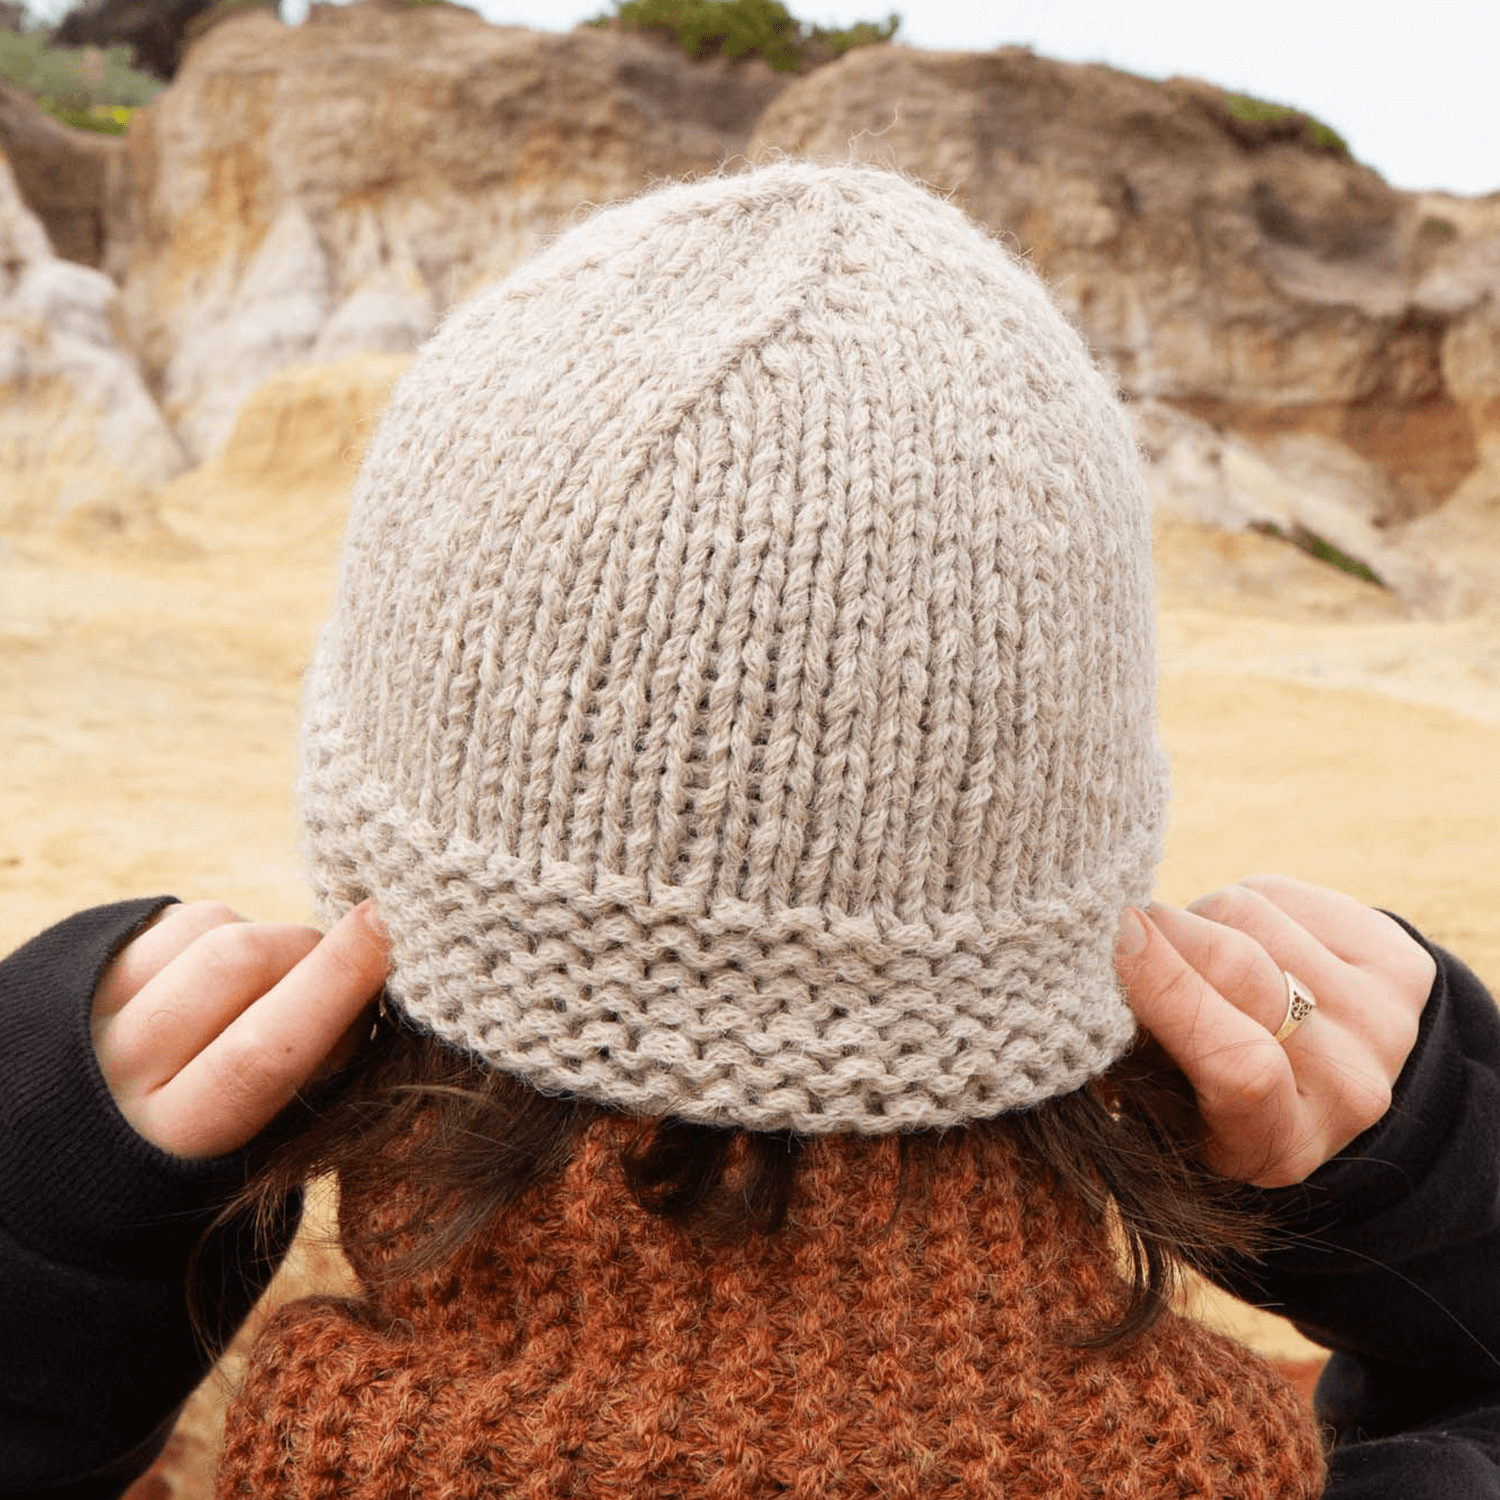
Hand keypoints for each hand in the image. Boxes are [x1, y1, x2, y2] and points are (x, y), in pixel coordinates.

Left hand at [91, 899, 389, 1159]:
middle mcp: (112, 1070)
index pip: (263, 1052)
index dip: (333, 983)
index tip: (386, 929)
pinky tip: (226, 974)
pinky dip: (226, 931)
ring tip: (276, 986)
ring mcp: (87, 1009)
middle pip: (237, 964)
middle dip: (314, 952)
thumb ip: (314, 1080)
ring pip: (209, 926)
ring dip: (271, 939)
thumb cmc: (200, 1162)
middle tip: (347, 974)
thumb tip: (374, 982)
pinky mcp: (75, 964)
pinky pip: (179, 916)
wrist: (67, 1161)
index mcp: (169, 1143)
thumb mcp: (260, 1152)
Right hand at [1115, 874, 1434, 1187]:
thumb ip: (1134, 1049)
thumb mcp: (1166, 1102)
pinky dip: (1240, 904)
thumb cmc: (1208, 1091)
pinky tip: (1244, 938)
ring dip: (1197, 918)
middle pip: (1242, 972)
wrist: (1326, 1073)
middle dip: (1164, 931)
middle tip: (1116, 923)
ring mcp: (1386, 1024)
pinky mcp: (1401, 962)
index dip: (1169, 992)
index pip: (1238, 1064)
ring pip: (1251, 917)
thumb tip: (1101, 960)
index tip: (1114, 940)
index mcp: (1281, 1144)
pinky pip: (1283, 894)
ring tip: (1190, 951)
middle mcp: (1353, 1091)